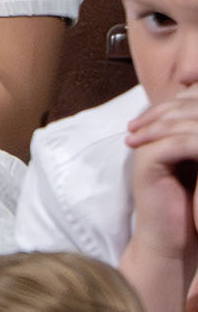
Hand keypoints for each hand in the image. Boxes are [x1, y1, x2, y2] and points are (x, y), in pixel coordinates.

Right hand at [120, 92, 197, 311]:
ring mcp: (148, 146)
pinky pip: (175, 143)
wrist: (172, 241)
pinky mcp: (147, 161)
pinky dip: (197, 142)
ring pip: (180, 122)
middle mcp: (153, 136)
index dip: (197, 99)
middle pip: (183, 108)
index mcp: (164, 135)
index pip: (185, 104)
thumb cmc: (192, 210)